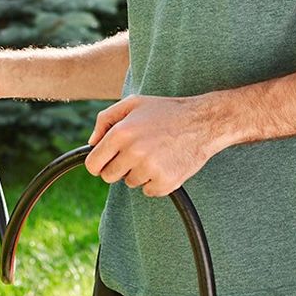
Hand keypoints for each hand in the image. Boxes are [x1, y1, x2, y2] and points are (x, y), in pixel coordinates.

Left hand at [84, 94, 226, 197]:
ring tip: (155, 153)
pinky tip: (165, 163)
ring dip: (138, 172)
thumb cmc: (165, 111)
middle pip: (109, 177)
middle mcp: (133, 152)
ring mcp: (150, 169)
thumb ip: (105, 120)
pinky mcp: (166, 182)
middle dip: (117, 168)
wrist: (203, 122)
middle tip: (134, 154)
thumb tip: (92, 142)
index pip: (93, 164)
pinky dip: (155, 181)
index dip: (97, 164)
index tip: (105, 162)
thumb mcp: (132, 104)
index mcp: (121, 133)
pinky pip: (149, 191)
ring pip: (130, 183)